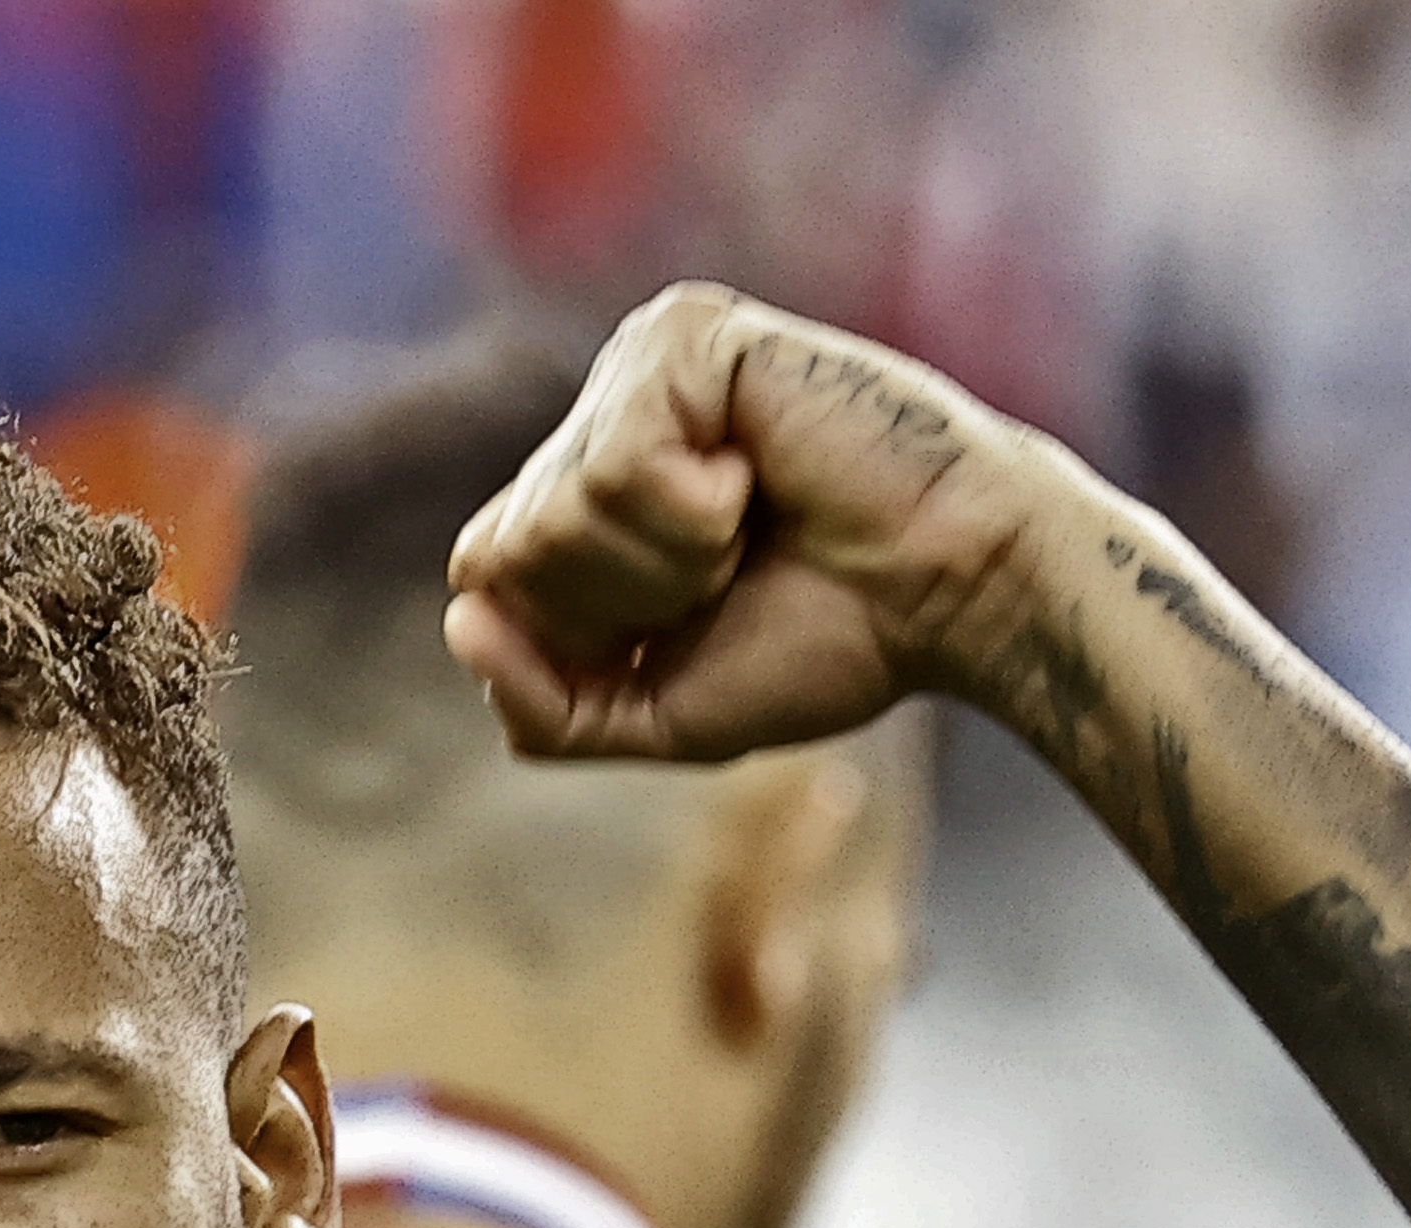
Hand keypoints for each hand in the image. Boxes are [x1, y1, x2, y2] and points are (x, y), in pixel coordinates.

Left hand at [442, 283, 1088, 763]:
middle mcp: (596, 422)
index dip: (581, 634)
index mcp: (583, 498)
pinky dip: (695, 509)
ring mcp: (633, 369)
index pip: (488, 576)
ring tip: (751, 522)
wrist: (950, 595)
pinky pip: (619, 463)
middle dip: (622, 600)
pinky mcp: (680, 334)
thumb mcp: (657, 710)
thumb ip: (542, 704)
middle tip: (731, 570)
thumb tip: (460, 618)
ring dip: (666, 559)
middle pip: (508, 550)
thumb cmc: (826, 640)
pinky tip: (761, 475)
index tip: (691, 618)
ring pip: (555, 511)